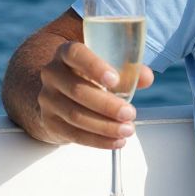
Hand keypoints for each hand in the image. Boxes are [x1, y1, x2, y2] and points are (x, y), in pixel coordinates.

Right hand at [36, 41, 153, 148]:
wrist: (59, 96)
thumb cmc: (90, 76)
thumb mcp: (108, 66)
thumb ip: (129, 69)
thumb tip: (146, 77)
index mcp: (66, 54)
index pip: (75, 54)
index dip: (94, 66)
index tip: (114, 80)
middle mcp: (52, 74)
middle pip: (77, 91)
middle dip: (107, 105)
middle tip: (130, 113)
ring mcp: (48, 99)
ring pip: (75, 115)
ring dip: (105, 126)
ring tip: (127, 129)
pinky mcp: (50, 122)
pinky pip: (73, 134)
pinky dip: (97, 140)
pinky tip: (116, 141)